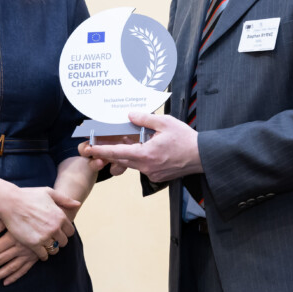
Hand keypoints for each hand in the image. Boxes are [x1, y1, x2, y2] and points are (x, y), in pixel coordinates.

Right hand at [0, 186, 77, 259]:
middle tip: (51, 240)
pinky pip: (43, 255)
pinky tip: (39, 251)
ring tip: (45, 246)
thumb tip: (78, 204)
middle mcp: (54, 227)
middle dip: (58, 241)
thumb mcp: (49, 193)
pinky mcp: (34, 243)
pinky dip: (42, 255)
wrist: (10, 202)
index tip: (58, 232)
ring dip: (50, 248)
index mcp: (60, 216)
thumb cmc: (28, 195)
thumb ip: (64, 200)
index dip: (64, 232)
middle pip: (64, 242)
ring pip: (54, 249)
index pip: (70, 231)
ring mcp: (44, 236)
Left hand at [0, 218, 39, 285]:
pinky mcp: (36, 258)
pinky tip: (5, 282)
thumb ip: (0, 223)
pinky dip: (14, 277)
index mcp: (14, 236)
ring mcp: (29, 254)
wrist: (55, 218)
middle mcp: (20, 246)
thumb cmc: (32, 212)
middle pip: (0, 259)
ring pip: (11, 267)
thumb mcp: (16, 214)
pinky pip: (24, 270)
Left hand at [84, 112, 201, 183]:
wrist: (202, 156)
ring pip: (130, 164)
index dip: (101, 150)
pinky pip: (141, 167)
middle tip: (96, 146)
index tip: (90, 148)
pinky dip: (137, 158)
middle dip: (108, 153)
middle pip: (120, 160)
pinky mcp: (157, 176)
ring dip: (124, 155)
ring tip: (120, 145)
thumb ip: (145, 119)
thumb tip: (130, 115)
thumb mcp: (165, 122)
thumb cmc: (186, 139)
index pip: (117, 152)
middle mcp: (146, 166)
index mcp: (145, 154)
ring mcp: (151, 173)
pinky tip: (142, 149)